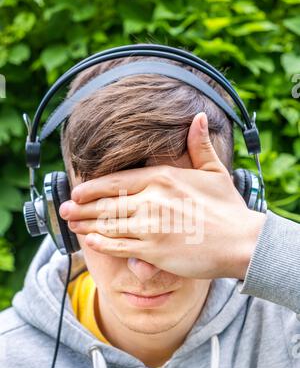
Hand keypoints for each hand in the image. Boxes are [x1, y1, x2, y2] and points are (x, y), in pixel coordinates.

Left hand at [59, 112, 265, 279]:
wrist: (241, 241)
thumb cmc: (228, 208)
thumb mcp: (215, 171)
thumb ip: (200, 146)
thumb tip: (198, 117)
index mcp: (162, 178)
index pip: (116, 181)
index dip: (92, 188)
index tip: (77, 192)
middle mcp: (152, 200)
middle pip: (107, 204)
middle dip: (81, 208)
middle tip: (63, 210)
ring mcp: (151, 226)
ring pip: (109, 225)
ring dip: (87, 226)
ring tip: (72, 226)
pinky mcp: (154, 250)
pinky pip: (119, 246)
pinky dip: (102, 244)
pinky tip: (89, 242)